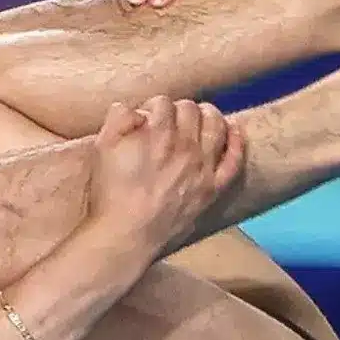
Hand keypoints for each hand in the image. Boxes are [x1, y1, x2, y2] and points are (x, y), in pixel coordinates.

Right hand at [87, 96, 244, 257]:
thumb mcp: (102, 148)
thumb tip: (132, 108)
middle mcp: (185, 146)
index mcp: (157, 133)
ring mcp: (202, 168)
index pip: (163, 103)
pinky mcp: (212, 189)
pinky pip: (234, 161)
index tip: (147, 118)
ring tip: (202, 116)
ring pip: (217, 127)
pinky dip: (237, 142)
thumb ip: (118, 119)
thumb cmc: (111, 195)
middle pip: (191, 110)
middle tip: (171, 120)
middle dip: (179, 109)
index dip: (153, 106)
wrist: (126, 236)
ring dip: (210, 115)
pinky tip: (234, 131)